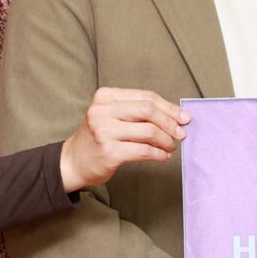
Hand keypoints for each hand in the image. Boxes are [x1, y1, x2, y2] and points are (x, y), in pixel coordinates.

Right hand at [59, 87, 189, 191]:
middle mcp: (102, 111)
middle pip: (148, 111)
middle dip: (170, 123)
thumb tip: (175, 115)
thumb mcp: (111, 115)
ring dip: (166, 141)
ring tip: (170, 146)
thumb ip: (136, 111)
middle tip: (181, 133)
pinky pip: (144, 151)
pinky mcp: (109, 153)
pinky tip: (163, 156)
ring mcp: (104, 132)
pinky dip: (159, 154)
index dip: (169, 107)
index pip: (146, 97)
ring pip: (149, 132)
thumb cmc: (98, 137)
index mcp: (105, 96)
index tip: (184, 117)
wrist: (72, 161)